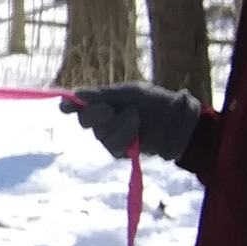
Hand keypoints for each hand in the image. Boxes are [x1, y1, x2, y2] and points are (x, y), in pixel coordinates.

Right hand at [58, 81, 202, 161]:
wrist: (179, 119)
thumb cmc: (155, 102)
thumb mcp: (130, 93)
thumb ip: (103, 95)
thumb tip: (75, 94)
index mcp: (101, 103)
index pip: (76, 106)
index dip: (69, 106)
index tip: (67, 106)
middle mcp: (101, 122)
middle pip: (84, 121)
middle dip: (96, 114)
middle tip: (109, 108)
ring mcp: (110, 138)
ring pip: (101, 135)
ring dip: (118, 125)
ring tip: (136, 117)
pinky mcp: (122, 152)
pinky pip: (115, 146)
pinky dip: (126, 136)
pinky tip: (136, 131)